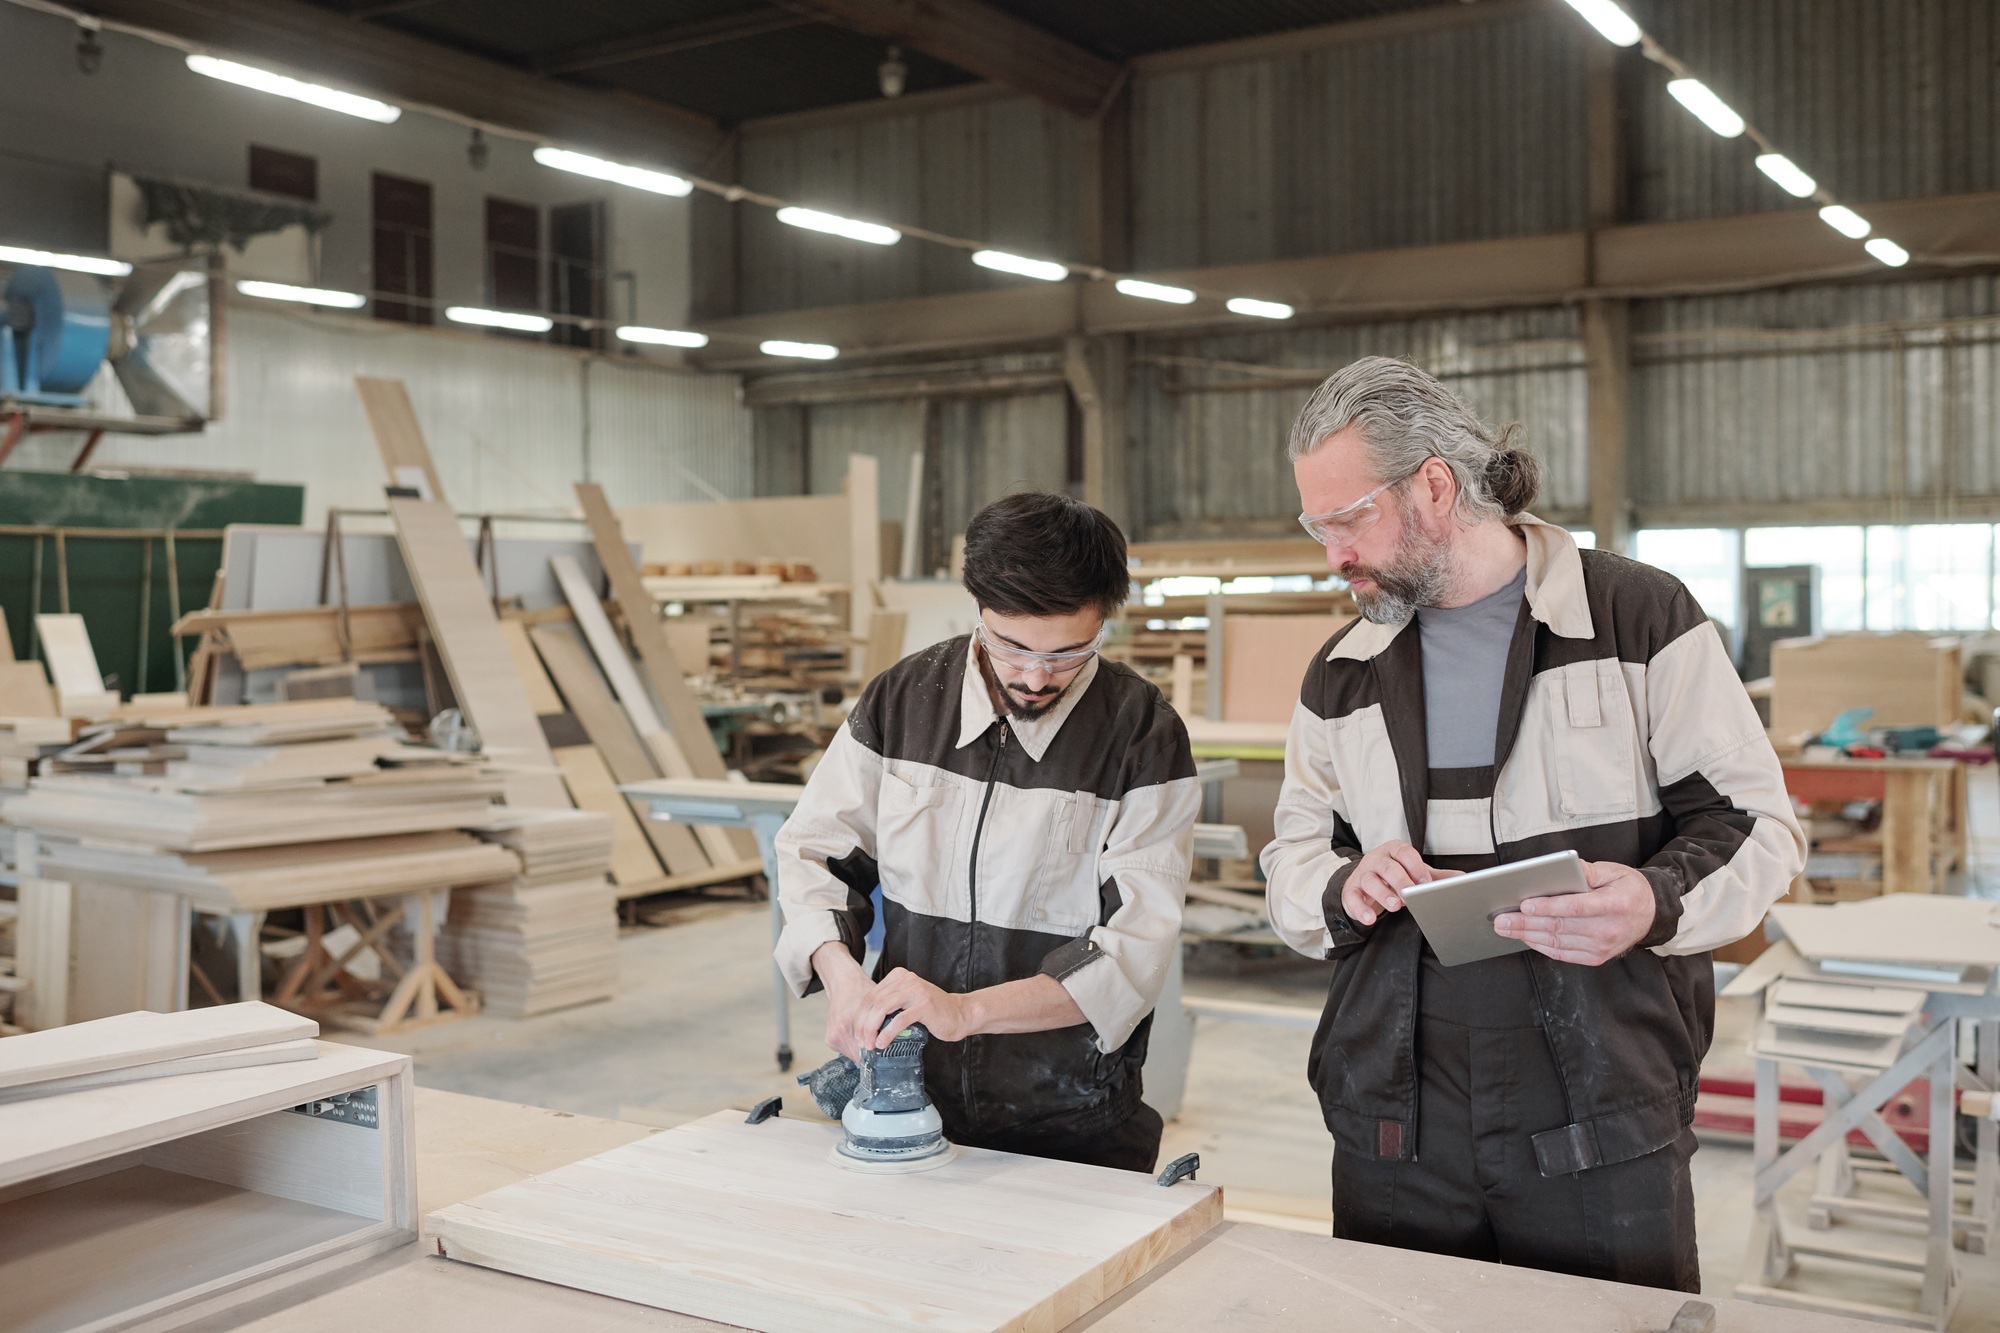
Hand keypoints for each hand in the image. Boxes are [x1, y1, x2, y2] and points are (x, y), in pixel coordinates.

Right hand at [812, 941, 876, 1061]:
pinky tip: (865, 1038)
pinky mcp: (830, 1039)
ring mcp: (832, 1037)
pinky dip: (856, 1046)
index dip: (878, 1055)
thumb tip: (902, 1038)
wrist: (843, 983)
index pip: (865, 1053)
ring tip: (876, 1044)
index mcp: (846, 1024)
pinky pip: (847, 1049)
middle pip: (859, 1056)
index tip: (888, 1055)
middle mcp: (838, 1033)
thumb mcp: (877, 1005)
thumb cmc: (861, 990)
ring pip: (853, 1054)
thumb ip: (886, 1022)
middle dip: (872, 1054)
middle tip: (885, 1051)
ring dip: (864, 1051)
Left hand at [855, 967, 975, 1047]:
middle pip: (874, 1001)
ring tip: (870, 1044)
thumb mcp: (907, 1002)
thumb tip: (863, 1025)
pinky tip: (882, 1043)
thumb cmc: (931, 1012)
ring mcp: (916, 990)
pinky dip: (887, 1033)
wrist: (960, 1014)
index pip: (870, 996)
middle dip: (863, 1024)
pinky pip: (899, 1020)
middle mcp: (906, 979)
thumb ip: (889, 1005)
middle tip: (861, 1042)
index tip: (858, 1034)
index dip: (860, 1016)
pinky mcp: (924, 1005)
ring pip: (882, 1008)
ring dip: (872, 1029)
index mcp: (898, 976)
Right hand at [1340, 840, 1456, 926]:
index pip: (1404, 853)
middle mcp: (1376, 859)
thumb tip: (1462, 878)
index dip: (1415, 866)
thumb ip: (1435, 876)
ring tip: (1395, 906)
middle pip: (1388, 867)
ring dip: (1383, 894)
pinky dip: (1361, 909)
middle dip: (1400, 880)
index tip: (1425, 882)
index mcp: (1394, 851)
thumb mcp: (1413, 873)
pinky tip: (1370, 919)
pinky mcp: (1350, 890)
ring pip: (1370, 881)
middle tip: (1410, 894)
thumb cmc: (1392, 876)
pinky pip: (1353, 898)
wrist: (1363, 882)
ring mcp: (1362, 874)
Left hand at [1493, 859, 1656, 964]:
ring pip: (1557, 942)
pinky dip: (1540, 945)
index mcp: (1615, 905)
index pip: (1576, 908)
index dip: (1548, 907)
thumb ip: (1587, 871)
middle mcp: (1608, 930)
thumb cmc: (1628, 889)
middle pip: (1560, 927)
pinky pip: (1562, 953)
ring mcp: (1602, 948)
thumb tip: (1564, 867)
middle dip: (1526, 923)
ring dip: (1527, 935)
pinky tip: (1525, 937)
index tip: (1524, 904)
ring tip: (1505, 927)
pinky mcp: (1595, 957)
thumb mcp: (1613, 871)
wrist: (1650, 914)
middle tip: (1501, 918)